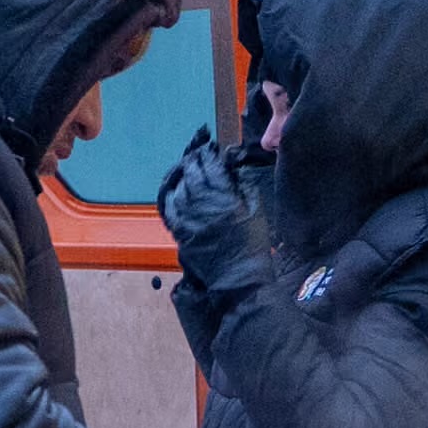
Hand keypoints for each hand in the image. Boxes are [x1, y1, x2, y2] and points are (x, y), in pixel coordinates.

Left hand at [157, 134, 272, 288]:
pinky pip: (170, 209)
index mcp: (225, 198)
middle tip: (196, 155)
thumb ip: (244, 185)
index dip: (208, 155)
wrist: (238, 278)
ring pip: (179, 189)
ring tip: (187, 169)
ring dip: (182, 176)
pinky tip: (176, 192)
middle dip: (193, 161)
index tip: (208, 149)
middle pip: (191, 175)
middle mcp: (203, 206)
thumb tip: (233, 167)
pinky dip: (172, 196)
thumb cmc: (252, 246)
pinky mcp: (180, 233)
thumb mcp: (257, 210)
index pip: (211, 167)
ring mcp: (188, 220)